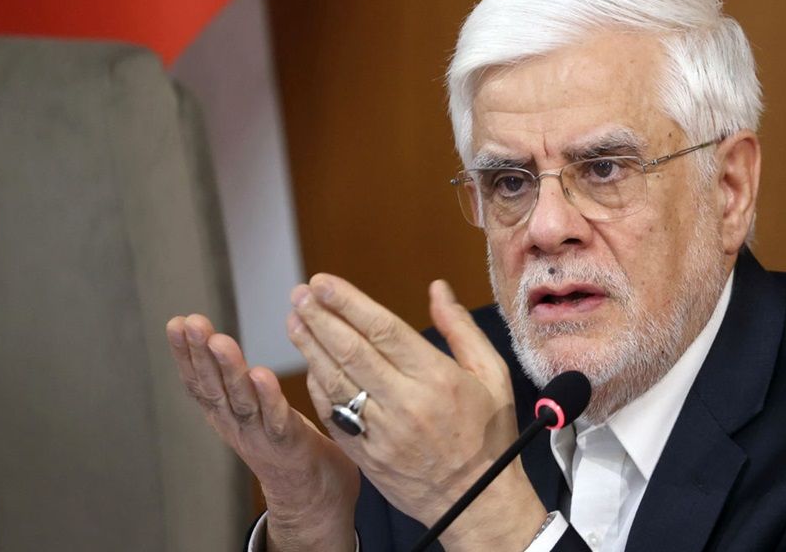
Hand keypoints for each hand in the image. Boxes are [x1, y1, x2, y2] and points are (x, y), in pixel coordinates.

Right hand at [165, 314, 358, 551]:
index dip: (185, 354)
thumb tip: (215, 340)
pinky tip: (260, 374)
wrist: (312, 495)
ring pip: (241, 401)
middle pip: (214, 387)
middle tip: (192, 323)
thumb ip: (236, 380)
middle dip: (199, 354)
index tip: (177, 323)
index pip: (199, 381)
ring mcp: (260, 435)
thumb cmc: (285, 441)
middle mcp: (236, 424)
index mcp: (226, 414)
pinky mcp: (289, 443)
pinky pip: (276, 419)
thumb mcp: (251, 407)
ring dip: (228, 370)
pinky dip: (268, 397)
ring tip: (220, 341)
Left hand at [289, 276, 546, 550]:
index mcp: (437, 378)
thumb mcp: (492, 375)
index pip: (383, 330)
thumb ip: (460, 328)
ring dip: (310, 347)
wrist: (477, 502)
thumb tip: (437, 288)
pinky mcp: (366, 454)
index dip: (349, 303)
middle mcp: (406, 403)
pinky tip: (309, 363)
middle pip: (352, 351)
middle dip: (320, 318)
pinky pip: (333, 414)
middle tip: (299, 293)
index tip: (323, 283)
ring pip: (336, 380)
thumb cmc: (488, 434)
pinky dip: (319, 386)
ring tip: (294, 320)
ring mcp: (382, 431)